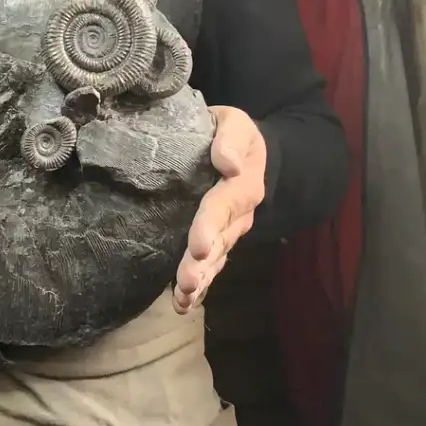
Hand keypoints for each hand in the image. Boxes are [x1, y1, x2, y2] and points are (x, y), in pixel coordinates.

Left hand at [173, 107, 266, 312]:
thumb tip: (228, 162)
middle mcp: (240, 214)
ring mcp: (230, 232)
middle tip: (186, 282)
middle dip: (202, 264)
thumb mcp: (235, 122)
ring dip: (200, 280)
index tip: (199, 246)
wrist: (243, 152)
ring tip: (183, 298)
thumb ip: (231, 137)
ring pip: (216, 260)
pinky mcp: (218, 241)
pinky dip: (198, 286)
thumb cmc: (232, 134)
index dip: (211, 226)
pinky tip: (182, 303)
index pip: (225, 205)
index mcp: (243, 184)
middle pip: (220, 241)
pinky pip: (211, 266)